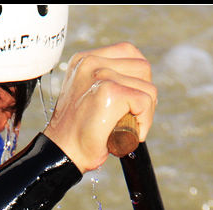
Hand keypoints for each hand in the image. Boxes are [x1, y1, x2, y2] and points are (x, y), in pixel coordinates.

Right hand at [42, 42, 156, 172]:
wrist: (63, 153)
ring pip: (148, 87)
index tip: (129, 100)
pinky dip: (145, 122)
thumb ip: (107, 79)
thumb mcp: (88, 94)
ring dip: (146, 111)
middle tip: (130, 116)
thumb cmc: (78, 132)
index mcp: (85, 59)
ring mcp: (101, 75)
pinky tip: (130, 133)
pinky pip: (145, 102)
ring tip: (127, 126)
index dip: (137, 78)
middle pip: (143, 67)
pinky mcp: (110, 92)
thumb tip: (139, 79)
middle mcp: (91, 62)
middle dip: (145, 94)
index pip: (129, 52)